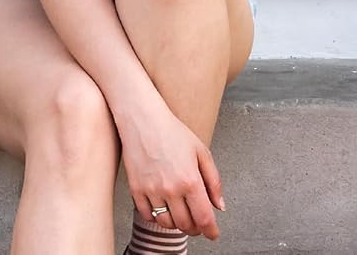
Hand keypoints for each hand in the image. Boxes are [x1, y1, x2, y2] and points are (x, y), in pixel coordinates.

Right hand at [119, 99, 224, 239]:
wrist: (144, 122)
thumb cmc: (173, 133)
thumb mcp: (202, 152)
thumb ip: (214, 181)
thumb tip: (220, 205)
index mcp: (190, 179)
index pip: (203, 216)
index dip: (210, 230)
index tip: (213, 235)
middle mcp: (170, 189)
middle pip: (185, 224)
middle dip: (195, 228)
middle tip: (200, 223)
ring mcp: (152, 192)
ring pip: (167, 223)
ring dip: (178, 224)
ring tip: (183, 214)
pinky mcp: (136, 192)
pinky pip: (148, 217)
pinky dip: (158, 218)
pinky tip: (165, 208)